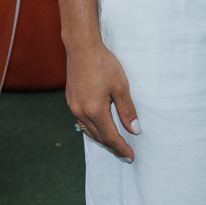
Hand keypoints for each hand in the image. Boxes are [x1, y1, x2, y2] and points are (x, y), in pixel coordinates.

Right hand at [66, 40, 139, 160]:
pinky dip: (93, 128)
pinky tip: (100, 126)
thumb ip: (127, 110)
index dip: (121, 148)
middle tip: (125, 153)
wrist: (82, 48)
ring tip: (115, 142)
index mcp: (95, 111)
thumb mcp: (121, 86)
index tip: (130, 156)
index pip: (110, 137)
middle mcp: (81, 113)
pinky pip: (82, 122)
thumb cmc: (103, 64)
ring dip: (102, 138)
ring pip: (88, 131)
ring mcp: (73, 107)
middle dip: (113, 146)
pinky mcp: (71, 101)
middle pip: (99, 137)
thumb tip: (134, 129)